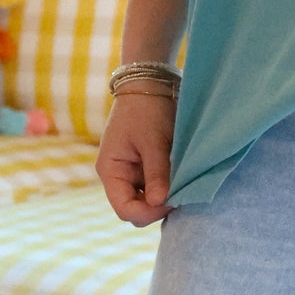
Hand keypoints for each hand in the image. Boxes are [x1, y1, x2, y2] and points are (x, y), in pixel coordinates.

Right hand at [96, 91, 174, 225]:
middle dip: (158, 207)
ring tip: (183, 184)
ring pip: (148, 200)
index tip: (172, 200)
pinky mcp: (146, 166)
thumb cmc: (147, 109)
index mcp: (111, 171)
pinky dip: (168, 186)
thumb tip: (159, 202)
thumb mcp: (153, 141)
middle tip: (181, 193)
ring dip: (165, 196)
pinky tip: (182, 178)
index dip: (148, 212)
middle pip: (136, 208)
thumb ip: (156, 173)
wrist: (150, 82)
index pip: (125, 209)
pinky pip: (155, 186)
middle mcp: (119, 176)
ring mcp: (133, 172)